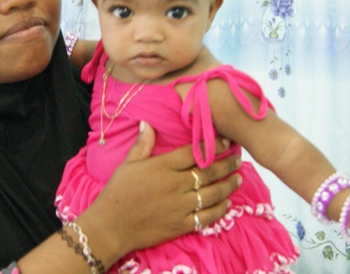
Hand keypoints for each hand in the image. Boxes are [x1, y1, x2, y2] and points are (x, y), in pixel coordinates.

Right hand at [79, 121, 240, 262]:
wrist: (110, 226)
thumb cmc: (117, 192)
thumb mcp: (127, 164)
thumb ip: (142, 144)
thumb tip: (147, 122)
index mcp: (162, 167)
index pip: (193, 153)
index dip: (212, 146)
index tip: (226, 142)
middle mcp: (175, 185)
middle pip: (208, 172)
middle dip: (226, 165)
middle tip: (238, 159)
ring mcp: (179, 206)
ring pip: (212, 194)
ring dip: (228, 186)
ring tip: (239, 179)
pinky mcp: (180, 225)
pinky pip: (206, 217)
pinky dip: (219, 210)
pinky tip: (227, 204)